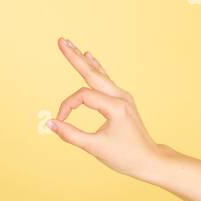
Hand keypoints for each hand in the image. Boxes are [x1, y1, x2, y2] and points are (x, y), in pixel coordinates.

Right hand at [47, 38, 166, 181]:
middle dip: (75, 57)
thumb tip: (51, 124)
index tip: (59, 122)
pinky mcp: (121, 101)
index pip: (83, 97)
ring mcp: (122, 96)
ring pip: (99, 74)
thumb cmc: (125, 156)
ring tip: (71, 45)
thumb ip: (71, 135)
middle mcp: (120, 96)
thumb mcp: (95, 148)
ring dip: (84, 60)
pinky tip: (89, 57)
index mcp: (115, 106)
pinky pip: (105, 80)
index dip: (67, 107)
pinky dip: (95, 69)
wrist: (149, 159)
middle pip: (92, 73)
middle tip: (61, 41)